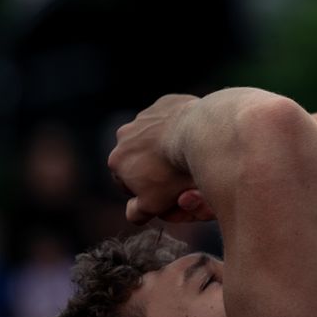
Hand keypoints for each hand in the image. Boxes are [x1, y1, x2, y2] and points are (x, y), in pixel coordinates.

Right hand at [108, 94, 211, 224]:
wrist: (199, 135)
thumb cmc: (175, 173)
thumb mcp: (154, 203)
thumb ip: (137, 212)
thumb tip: (132, 213)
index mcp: (116, 160)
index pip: (126, 179)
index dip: (145, 186)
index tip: (164, 189)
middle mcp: (124, 135)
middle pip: (137, 155)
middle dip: (151, 163)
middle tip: (176, 170)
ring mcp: (144, 116)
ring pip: (153, 134)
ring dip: (164, 142)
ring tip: (185, 152)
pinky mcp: (166, 102)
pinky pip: (171, 116)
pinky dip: (180, 124)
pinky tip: (195, 133)